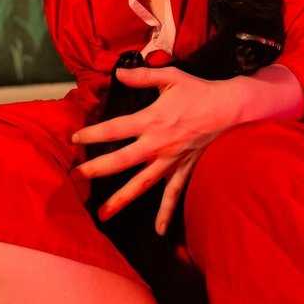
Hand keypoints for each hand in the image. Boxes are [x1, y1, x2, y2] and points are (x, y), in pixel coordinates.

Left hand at [72, 66, 236, 234]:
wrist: (228, 108)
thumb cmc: (198, 91)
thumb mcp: (170, 77)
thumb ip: (142, 76)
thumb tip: (119, 73)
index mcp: (151, 120)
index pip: (115, 129)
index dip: (93, 134)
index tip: (75, 139)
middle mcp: (157, 144)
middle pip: (121, 160)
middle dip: (96, 169)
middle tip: (75, 176)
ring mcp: (170, 160)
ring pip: (142, 183)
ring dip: (121, 198)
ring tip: (102, 214)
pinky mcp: (184, 168)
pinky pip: (174, 194)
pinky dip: (166, 212)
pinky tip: (158, 230)